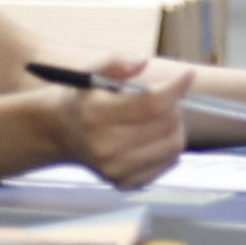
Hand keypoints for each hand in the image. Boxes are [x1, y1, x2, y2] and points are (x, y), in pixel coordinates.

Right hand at [38, 62, 188, 188]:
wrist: (57, 133)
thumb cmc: (80, 100)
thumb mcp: (90, 73)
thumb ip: (116, 63)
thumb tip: (142, 62)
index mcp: (97, 114)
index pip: (150, 104)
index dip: (175, 88)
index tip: (187, 75)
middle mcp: (106, 146)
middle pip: (166, 124)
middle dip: (174, 106)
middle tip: (165, 98)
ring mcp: (115, 168)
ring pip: (172, 146)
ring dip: (175, 127)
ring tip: (161, 117)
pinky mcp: (124, 182)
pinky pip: (167, 164)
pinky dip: (168, 147)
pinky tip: (154, 136)